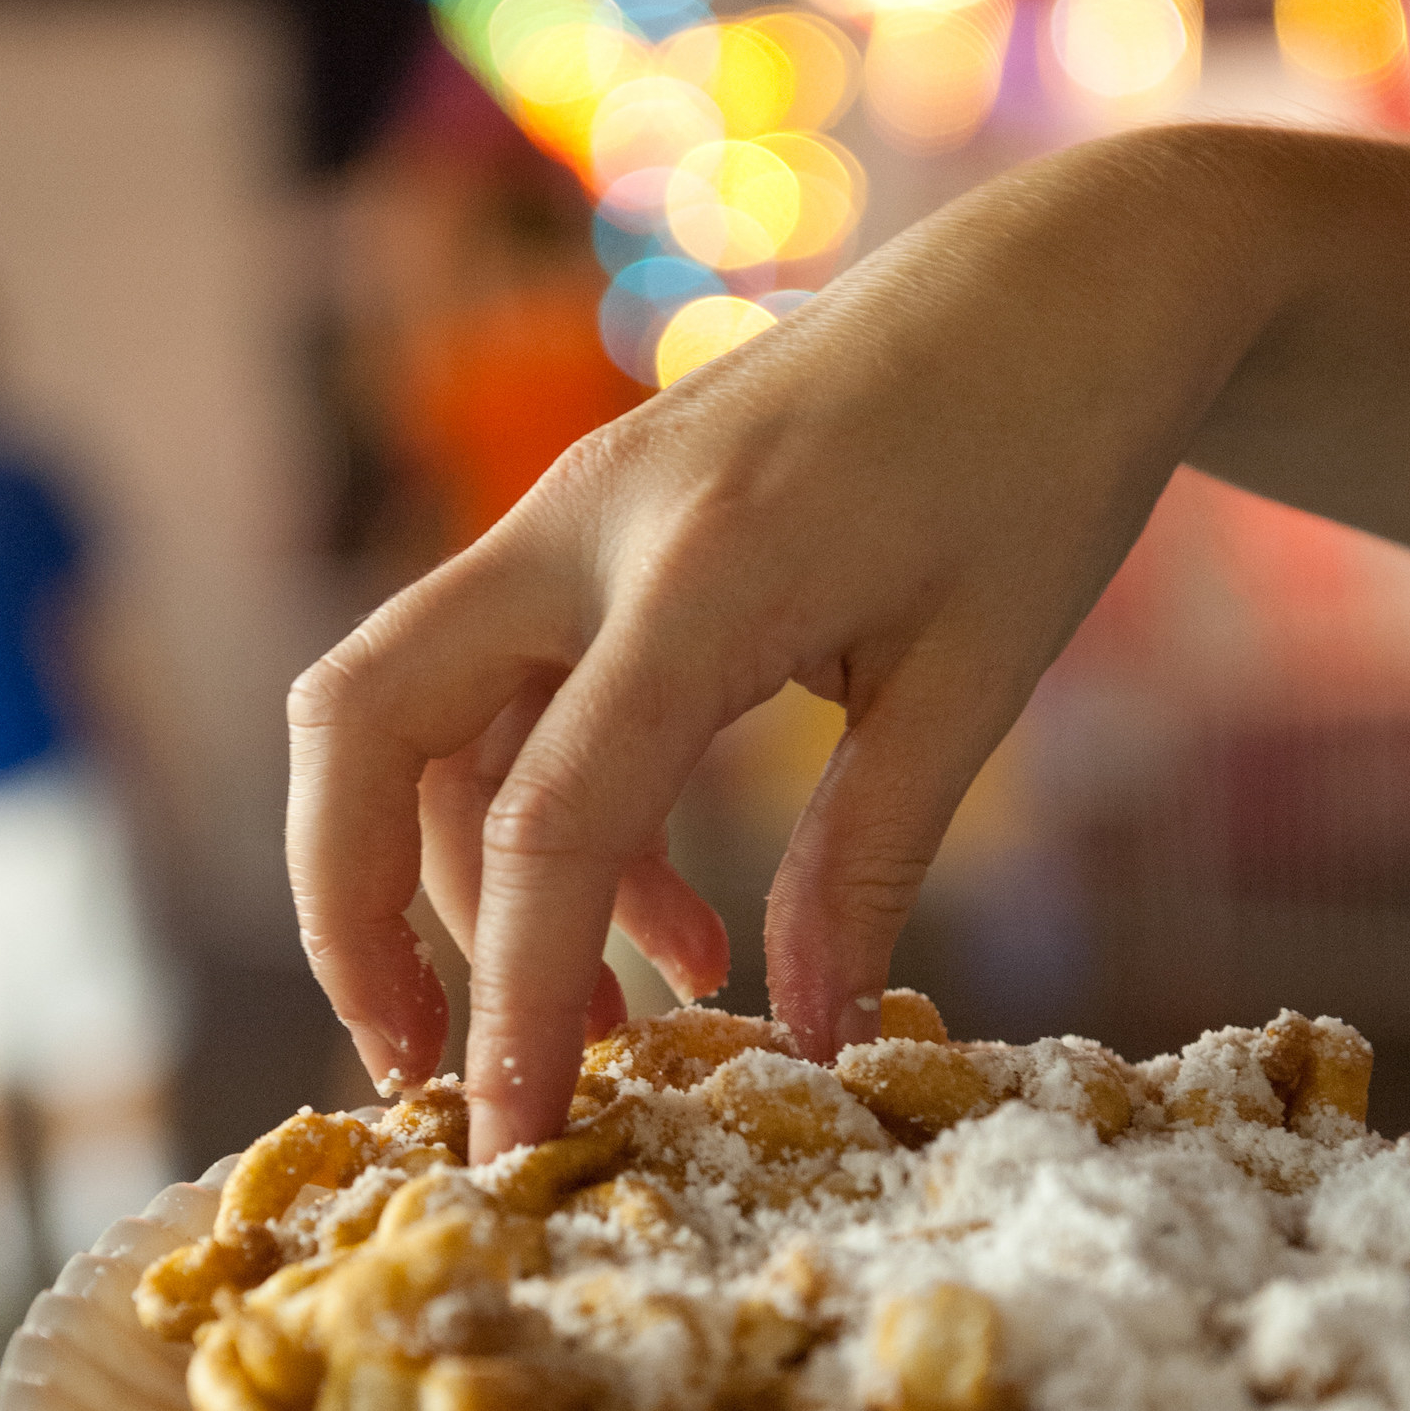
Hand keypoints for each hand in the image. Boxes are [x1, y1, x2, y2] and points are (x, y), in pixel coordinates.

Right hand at [289, 126, 1275, 1160]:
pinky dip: (543, 817)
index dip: (515, 996)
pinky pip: (504, 692)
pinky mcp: (590, 530)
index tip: (513, 1138)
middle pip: (359, 723)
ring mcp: (573, 516)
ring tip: (614, 1023)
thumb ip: (869, 857)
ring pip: (414, 714)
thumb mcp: (979, 671)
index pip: (548, 817)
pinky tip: (672, 922)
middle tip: (417, 1069)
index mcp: (706, 567)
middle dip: (347, 911)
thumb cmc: (1044, 454)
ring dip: (462, 882)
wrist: (1062, 272)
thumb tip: (800, 1039)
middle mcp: (589, 526)